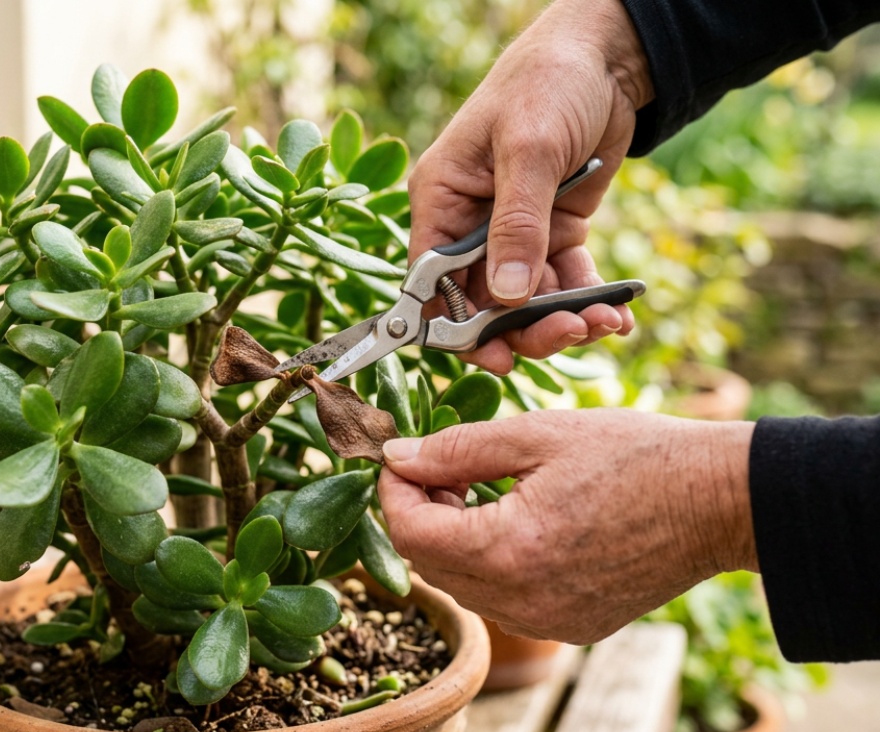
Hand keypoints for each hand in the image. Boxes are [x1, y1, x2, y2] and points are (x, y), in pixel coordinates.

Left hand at [377, 409, 757, 643]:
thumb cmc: (635, 455)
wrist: (719, 501)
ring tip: (479, 492)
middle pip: (428, 565)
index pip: (410, 533)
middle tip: (443, 469)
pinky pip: (502, 602)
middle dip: (421, 514)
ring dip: (452, 541)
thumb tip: (396, 459)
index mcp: (510, 550)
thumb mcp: (536, 435)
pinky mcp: (571, 628)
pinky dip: (490, 565)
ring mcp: (548, 622)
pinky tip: (515, 524)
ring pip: (462, 587)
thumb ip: (456, 449)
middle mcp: (523, 601)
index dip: (394, 492)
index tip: (403, 459)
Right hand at [408, 0, 653, 373]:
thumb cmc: (547, 85)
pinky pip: (564, 282)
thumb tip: (504, 298)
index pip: (432, 284)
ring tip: (603, 322)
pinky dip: (587, 301)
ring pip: (525, 302)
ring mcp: (513, 233)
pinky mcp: (553, 233)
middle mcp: (470, 225)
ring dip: (562, 319)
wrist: (604, 58)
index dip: (457, 327)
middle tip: (568, 334)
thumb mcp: (528, 150)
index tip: (496, 356)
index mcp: (442, 202)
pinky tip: (615, 314)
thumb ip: (516, 226)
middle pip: (483, 303)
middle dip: (524, 328)